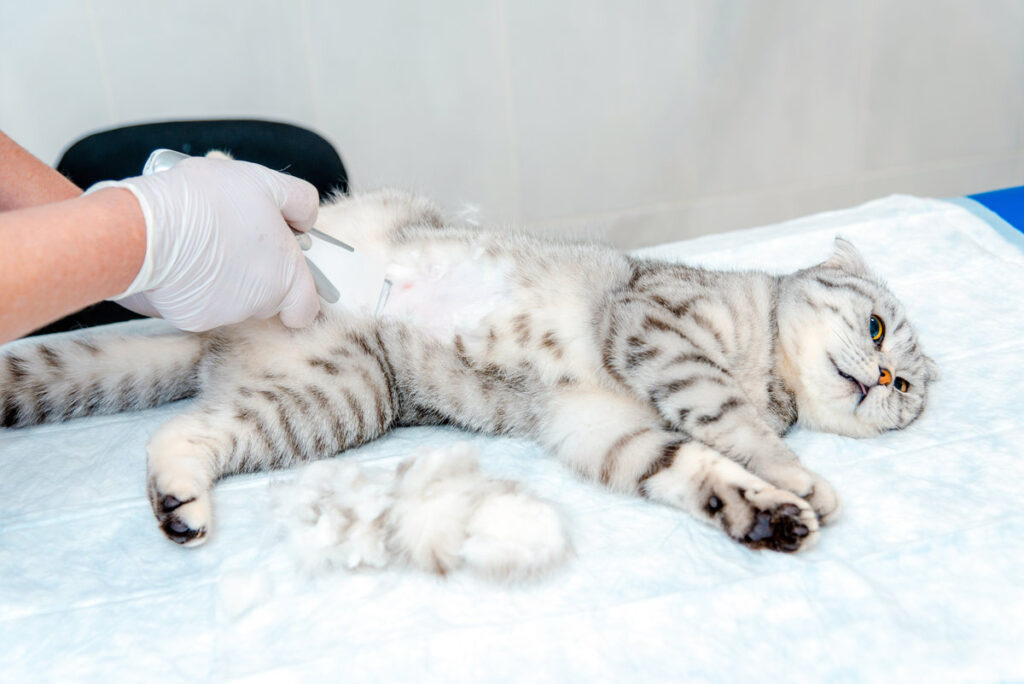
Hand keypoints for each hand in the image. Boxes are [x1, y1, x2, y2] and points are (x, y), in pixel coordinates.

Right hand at [90, 157, 320, 331]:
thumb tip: (305, 220)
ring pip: (231, 301)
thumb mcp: (265, 183)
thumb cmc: (207, 202)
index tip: (284, 271)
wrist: (144, 229)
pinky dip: (190, 286)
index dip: (298, 292)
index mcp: (285, 278)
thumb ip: (298, 202)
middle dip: (255, 273)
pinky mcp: (188, 319)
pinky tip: (178, 260)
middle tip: (233, 237)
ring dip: (222, 277)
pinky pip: (197, 303)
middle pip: (267, 299)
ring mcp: (223, 316)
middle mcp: (259, 305)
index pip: (305, 307)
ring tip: (200, 241)